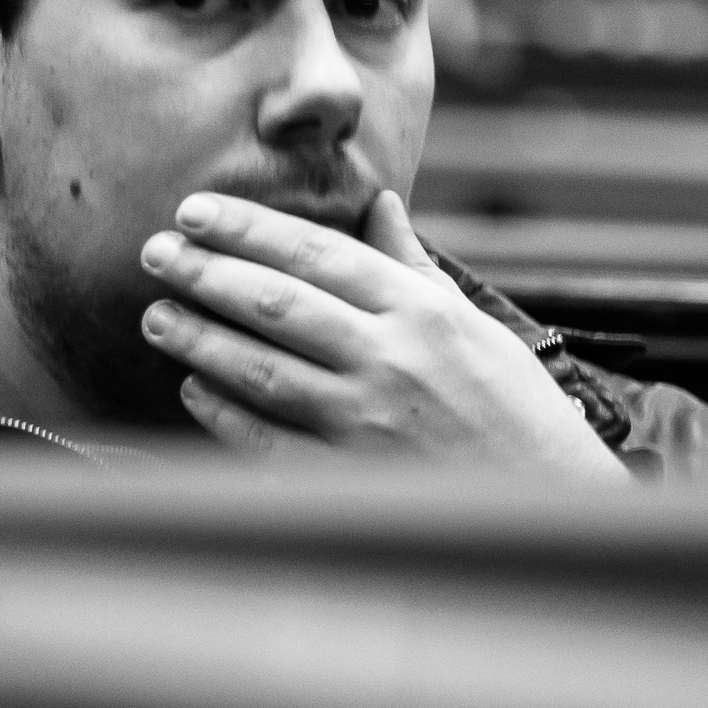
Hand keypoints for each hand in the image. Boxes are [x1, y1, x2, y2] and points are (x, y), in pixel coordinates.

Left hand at [137, 190, 627, 482]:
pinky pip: (271, 443)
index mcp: (421, 311)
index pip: (317, 253)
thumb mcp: (472, 324)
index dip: (248, 228)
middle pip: (278, 303)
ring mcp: (369, 423)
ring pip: (263, 370)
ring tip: (157, 317)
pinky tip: (193, 391)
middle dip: (206, 273)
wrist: (554, 504)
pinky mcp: (354, 481)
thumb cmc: (514, 409)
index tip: (193, 210)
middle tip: (153, 252)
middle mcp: (391, 358)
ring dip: (200, 340)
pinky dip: (225, 416)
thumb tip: (378, 203)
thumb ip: (412, 265)